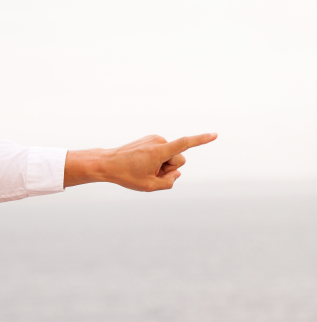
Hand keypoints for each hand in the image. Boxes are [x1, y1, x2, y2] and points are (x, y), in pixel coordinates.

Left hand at [65, 133, 217, 190]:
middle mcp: (159, 141)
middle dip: (169, 169)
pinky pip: (162, 153)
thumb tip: (176, 174)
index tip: (215, 134)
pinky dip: (156, 160)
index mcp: (159, 151)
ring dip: (161, 165)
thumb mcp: (149, 186)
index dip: (201, 140)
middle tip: (150, 173)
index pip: (184, 144)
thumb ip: (169, 182)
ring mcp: (154, 138)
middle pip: (178, 160)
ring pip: (170, 157)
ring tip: (143, 168)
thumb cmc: (126, 175)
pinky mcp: (151, 139)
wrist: (107, 163)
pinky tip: (142, 163)